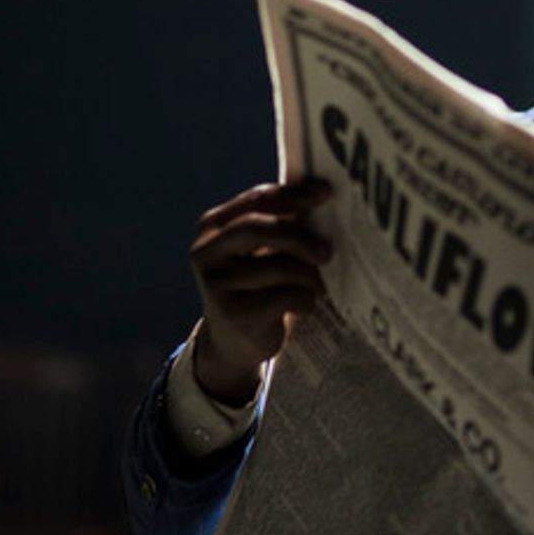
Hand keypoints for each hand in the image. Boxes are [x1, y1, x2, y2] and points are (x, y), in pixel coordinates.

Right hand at [188, 180, 331, 403]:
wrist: (233, 342)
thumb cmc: (257, 285)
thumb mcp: (259, 252)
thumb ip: (280, 223)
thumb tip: (323, 193)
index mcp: (212, 227)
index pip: (256, 200)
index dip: (293, 194)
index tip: (325, 193)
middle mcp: (206, 252)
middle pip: (259, 228)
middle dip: (299, 236)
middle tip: (327, 251)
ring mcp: (216, 284)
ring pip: (277, 267)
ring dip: (309, 275)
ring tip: (319, 285)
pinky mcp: (233, 314)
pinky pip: (284, 296)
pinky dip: (305, 299)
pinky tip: (306, 305)